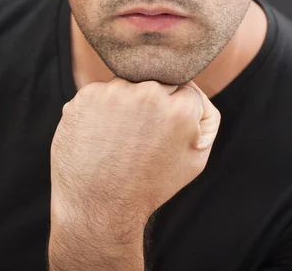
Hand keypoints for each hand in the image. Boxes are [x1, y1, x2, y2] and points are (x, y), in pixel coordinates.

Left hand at [50, 77, 220, 225]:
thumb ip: (205, 116)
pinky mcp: (86, 96)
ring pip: (127, 85)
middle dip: (153, 104)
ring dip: (126, 104)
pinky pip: (100, 93)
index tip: (164, 133)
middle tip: (141, 136)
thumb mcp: (196, 158)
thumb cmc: (150, 185)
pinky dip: (100, 110)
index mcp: (180, 108)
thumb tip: (191, 88)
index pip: (185, 90)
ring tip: (119, 139)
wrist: (98, 207)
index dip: (176, 111)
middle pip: (157, 83)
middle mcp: (148, 94)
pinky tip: (100, 135)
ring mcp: (114, 93)